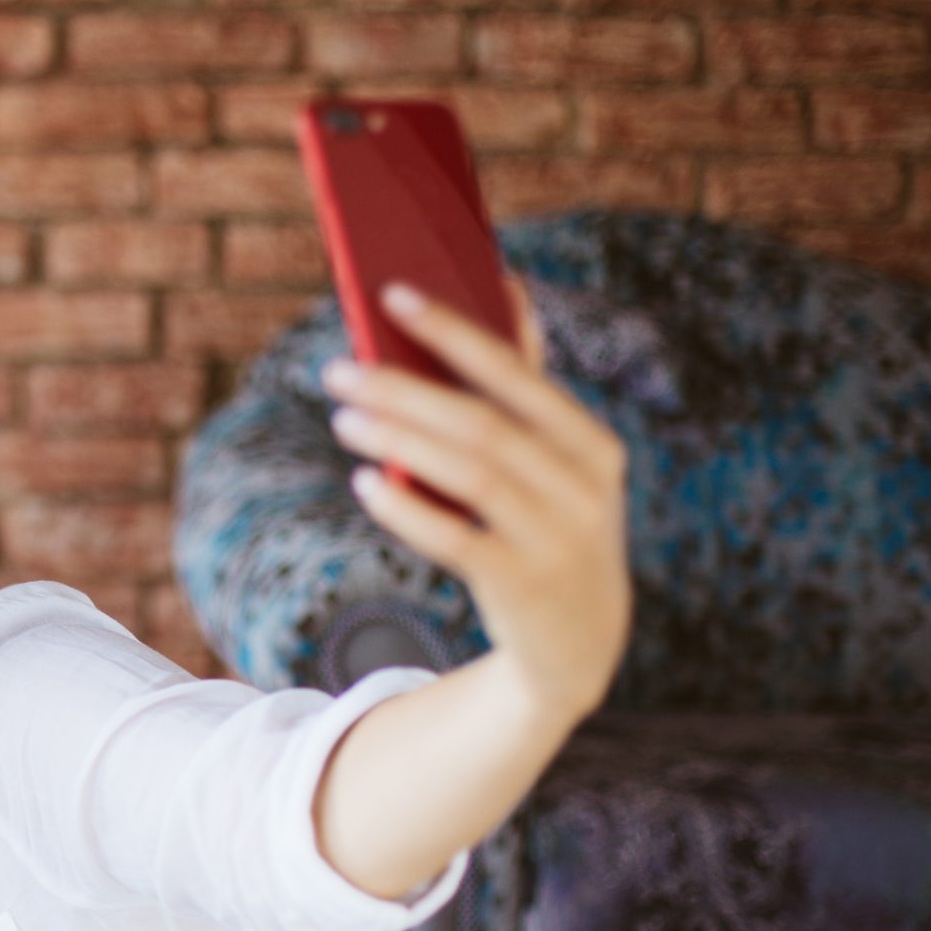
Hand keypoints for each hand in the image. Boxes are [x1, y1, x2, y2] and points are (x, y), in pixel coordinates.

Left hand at [325, 282, 630, 722]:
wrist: (578, 643)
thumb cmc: (549, 527)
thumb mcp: (557, 463)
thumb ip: (525, 385)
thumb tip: (503, 286)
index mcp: (591, 444)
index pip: (515, 374)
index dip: (453, 332)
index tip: (392, 294)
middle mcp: (584, 487)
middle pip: (481, 423)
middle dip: (404, 390)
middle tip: (338, 368)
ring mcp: (557, 539)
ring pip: (468, 475)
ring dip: (398, 441)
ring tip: (343, 418)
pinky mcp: (521, 585)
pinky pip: (454, 539)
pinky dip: (405, 508)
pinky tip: (364, 483)